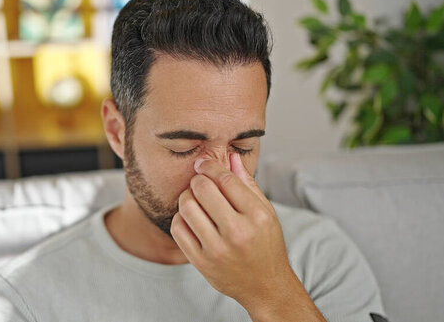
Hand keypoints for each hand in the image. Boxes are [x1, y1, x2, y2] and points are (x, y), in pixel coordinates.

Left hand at [170, 152, 323, 320]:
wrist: (265, 286)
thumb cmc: (266, 244)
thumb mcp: (265, 212)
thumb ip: (247, 184)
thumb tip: (230, 156)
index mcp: (257, 216)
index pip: (225, 179)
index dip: (209, 166)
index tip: (202, 163)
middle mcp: (238, 232)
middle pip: (202, 189)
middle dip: (197, 180)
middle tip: (199, 182)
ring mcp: (218, 249)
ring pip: (186, 207)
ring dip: (186, 197)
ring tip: (193, 200)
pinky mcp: (202, 263)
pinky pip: (178, 229)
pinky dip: (180, 218)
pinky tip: (189, 218)